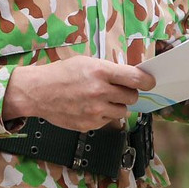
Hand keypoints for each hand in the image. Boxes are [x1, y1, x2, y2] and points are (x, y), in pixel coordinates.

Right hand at [5, 56, 156, 131]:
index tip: (150, 83)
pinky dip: (103, 115)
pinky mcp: (89, 125)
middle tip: (118, 89)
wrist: (38, 92)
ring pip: (122, 111)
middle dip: (128, 93)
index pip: (136, 79)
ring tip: (101, 98)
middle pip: (132, 97)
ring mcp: (95, 111)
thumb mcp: (86, 62)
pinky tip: (90, 107)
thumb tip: (132, 77)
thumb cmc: (61, 74)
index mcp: (101, 72)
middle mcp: (100, 92)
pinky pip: (108, 121)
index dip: (147, 81)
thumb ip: (109, 70)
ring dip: (117, 105)